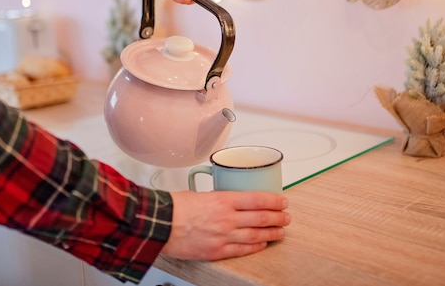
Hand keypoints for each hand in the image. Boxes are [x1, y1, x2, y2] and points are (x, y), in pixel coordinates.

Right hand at [160, 191, 290, 260]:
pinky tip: (263, 244)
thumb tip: (232, 201)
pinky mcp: (217, 251)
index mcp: (224, 200)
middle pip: (262, 217)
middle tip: (286, 217)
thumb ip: (221, 198)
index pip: (258, 199)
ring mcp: (223, 236)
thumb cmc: (175, 207)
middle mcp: (227, 218)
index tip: (282, 202)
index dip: (275, 201)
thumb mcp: (202, 193)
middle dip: (278, 218)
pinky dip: (256, 246)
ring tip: (281, 232)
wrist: (158, 224)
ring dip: (272, 233)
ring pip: (256, 235)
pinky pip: (242, 250)